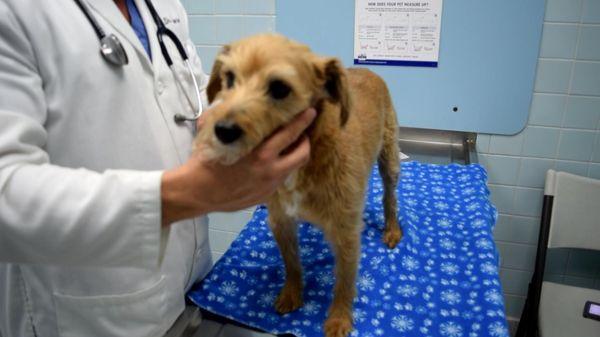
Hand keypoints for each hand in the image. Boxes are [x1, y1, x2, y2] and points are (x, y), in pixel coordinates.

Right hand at [161, 108, 315, 225]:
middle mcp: (270, 170)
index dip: (303, 120)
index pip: (290, 133)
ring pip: (292, 168)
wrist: (197, 192)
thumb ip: (227, 115)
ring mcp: (269, 186)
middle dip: (306, 140)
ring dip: (293, 156)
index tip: (310, 112)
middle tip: (303, 132)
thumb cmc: (205, 161)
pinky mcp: (265, 196)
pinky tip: (270, 164)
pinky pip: (279, 180)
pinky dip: (279, 169)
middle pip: (302, 154)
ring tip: (288, 147)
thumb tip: (230, 97)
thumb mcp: (216, 133)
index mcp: (260, 153)